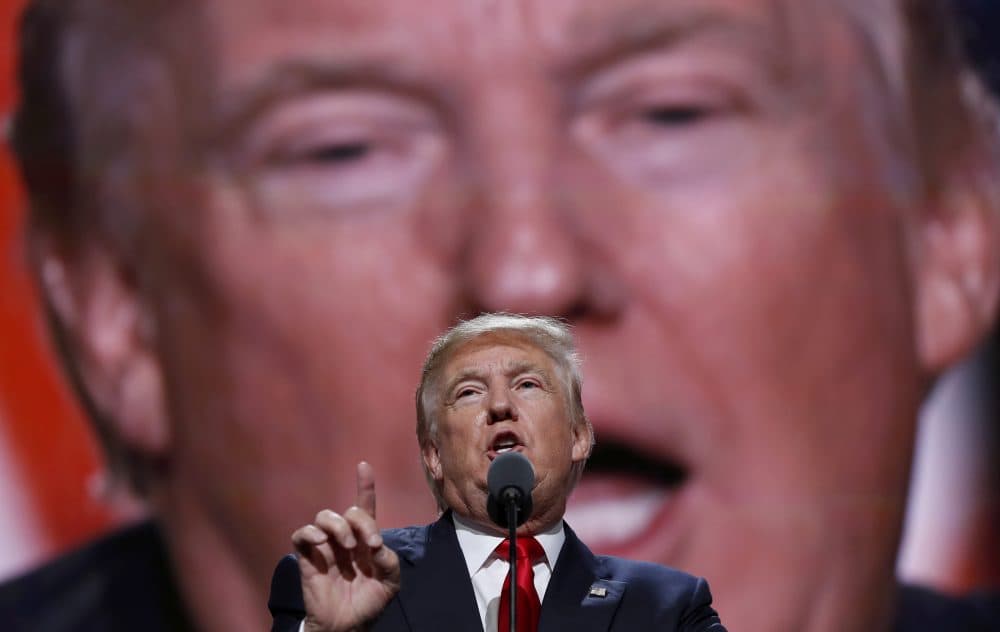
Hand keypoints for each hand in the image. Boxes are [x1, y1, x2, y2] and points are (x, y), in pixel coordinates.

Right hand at [292, 462, 400, 631]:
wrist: (347, 625)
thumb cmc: (369, 602)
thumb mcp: (390, 582)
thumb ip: (390, 561)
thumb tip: (376, 545)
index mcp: (365, 540)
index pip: (364, 507)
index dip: (364, 486)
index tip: (363, 466)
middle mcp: (345, 538)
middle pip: (348, 510)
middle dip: (361, 522)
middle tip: (369, 544)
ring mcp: (326, 546)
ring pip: (324, 516)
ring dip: (338, 525)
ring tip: (347, 546)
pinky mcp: (308, 557)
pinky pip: (301, 534)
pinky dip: (310, 532)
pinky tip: (322, 542)